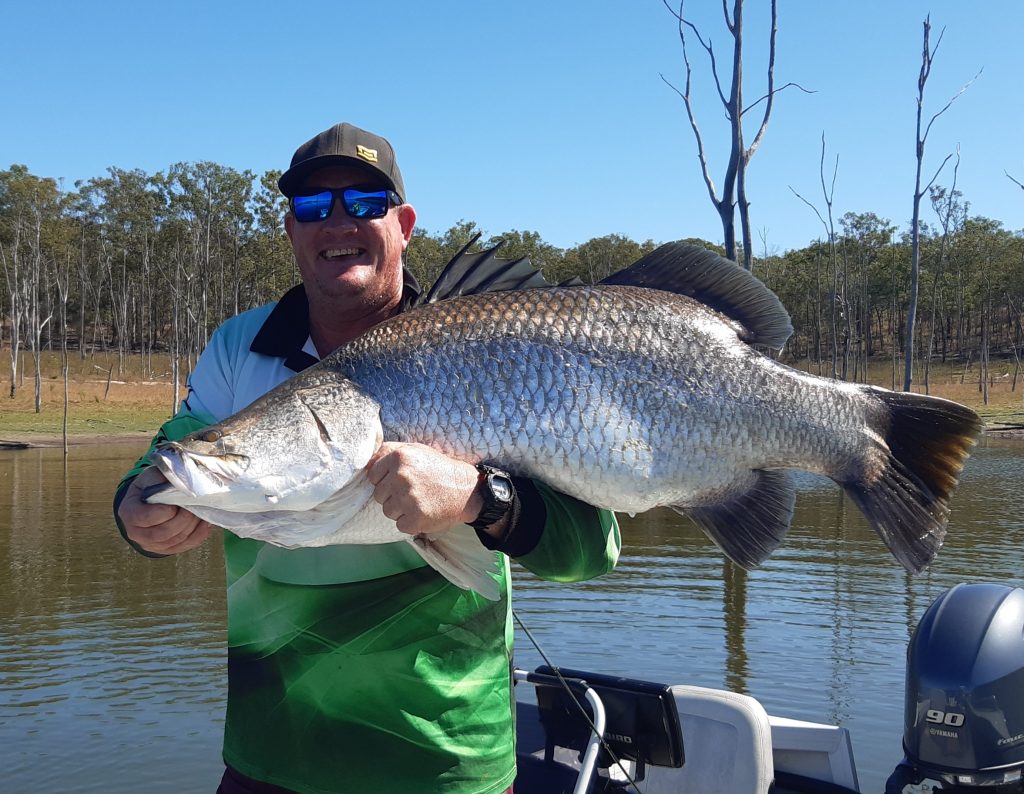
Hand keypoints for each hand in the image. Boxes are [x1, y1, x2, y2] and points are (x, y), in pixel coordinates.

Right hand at [118, 466, 213, 554]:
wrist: (149, 499)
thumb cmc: (151, 485)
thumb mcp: (153, 476)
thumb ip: (164, 478)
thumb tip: (182, 483)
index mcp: (129, 512)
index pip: (147, 517)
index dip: (167, 510)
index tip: (178, 500)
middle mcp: (135, 532)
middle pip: (164, 533)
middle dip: (184, 519)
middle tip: (195, 505)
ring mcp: (149, 544)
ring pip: (176, 541)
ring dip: (193, 526)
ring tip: (201, 511)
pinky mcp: (164, 549)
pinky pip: (184, 546)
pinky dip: (198, 535)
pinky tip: (205, 522)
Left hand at [366, 442, 482, 534]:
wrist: (466, 490)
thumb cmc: (438, 469)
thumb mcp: (416, 449)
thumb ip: (389, 451)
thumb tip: (365, 462)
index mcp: (399, 457)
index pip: (372, 474)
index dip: (385, 479)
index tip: (400, 480)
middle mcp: (401, 477)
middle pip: (378, 494)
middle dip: (392, 495)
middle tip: (413, 491)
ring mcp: (408, 499)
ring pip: (387, 511)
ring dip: (400, 510)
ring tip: (419, 501)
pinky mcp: (415, 519)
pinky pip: (399, 525)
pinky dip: (410, 522)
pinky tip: (424, 511)